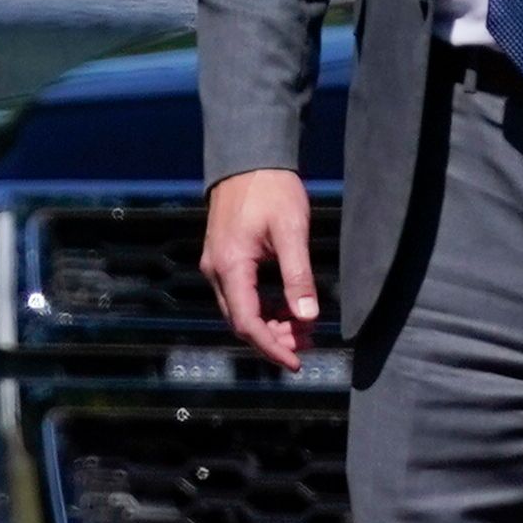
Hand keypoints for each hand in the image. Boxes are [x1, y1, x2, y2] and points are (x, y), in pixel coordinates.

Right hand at [200, 168, 315, 372]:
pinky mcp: (223, 258)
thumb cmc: (271, 190)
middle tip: (307, 344)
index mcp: (230, 267)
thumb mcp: (291, 231)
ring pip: (238, 310)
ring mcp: (216, 265)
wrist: (248, 159)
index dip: (271, 348)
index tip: (295, 363)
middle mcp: (216, 271)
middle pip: (240, 322)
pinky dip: (261, 308)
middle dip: (273, 339)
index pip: (247, 323)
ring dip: (268, 325)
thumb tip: (306, 317)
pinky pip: (238, 295)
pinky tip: (285, 308)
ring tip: (301, 329)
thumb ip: (298, 277)